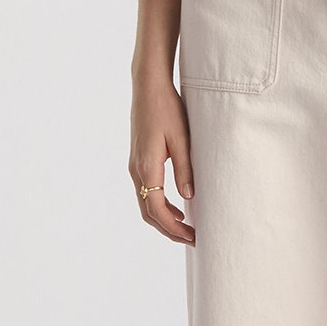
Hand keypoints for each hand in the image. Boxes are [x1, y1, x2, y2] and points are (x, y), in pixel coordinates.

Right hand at [130, 81, 195, 244]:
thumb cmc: (167, 108)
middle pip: (148, 212)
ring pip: (146, 204)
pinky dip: (159, 206)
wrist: (148, 87)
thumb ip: (184, 169)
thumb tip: (188, 197)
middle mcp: (136, 170)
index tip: (192, 236)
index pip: (157, 209)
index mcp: (147, 167)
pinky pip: (146, 191)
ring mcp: (135, 166)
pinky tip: (177, 207)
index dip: (173, 228)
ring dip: (164, 220)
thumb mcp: (181, 138)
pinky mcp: (138, 160)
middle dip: (169, 230)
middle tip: (192, 238)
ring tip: (186, 228)